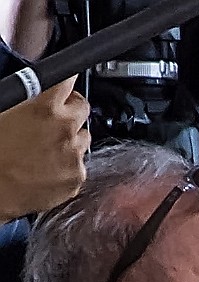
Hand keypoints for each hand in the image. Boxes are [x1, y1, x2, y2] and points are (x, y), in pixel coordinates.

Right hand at [0, 78, 88, 224]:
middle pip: (83, 108)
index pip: (68, 79)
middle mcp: (65, 128)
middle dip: (71, 109)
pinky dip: (69, 163)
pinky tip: (50, 165)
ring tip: (49, 144)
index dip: (66, 80)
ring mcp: (74, 155)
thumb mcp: (5, 108)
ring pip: (84, 137)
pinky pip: (80, 164)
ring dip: (72, 137)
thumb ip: (27, 98)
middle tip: (56, 116)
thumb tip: (34, 90)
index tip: (66, 82)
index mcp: (44, 106)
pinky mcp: (77, 177)